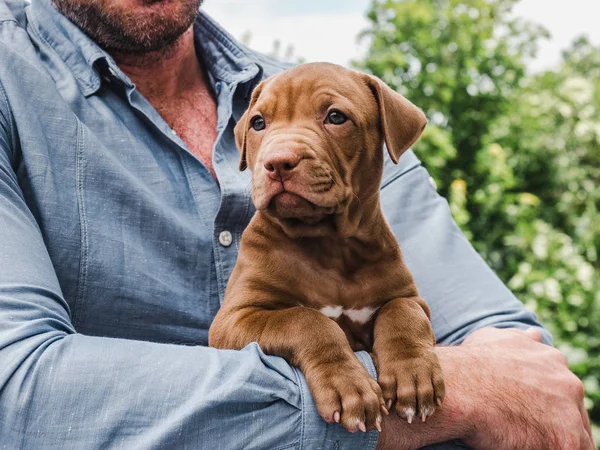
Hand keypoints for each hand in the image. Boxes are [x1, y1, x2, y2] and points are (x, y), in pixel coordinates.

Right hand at [461, 327, 593, 449]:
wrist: (459, 386)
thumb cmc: (471, 364)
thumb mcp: (495, 338)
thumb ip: (521, 339)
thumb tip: (534, 334)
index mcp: (553, 360)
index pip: (560, 386)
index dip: (543, 400)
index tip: (525, 407)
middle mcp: (568, 383)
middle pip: (571, 410)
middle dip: (551, 419)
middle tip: (523, 424)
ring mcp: (570, 412)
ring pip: (572, 433)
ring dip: (551, 436)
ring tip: (520, 437)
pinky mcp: (566, 440)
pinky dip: (547, 448)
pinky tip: (523, 445)